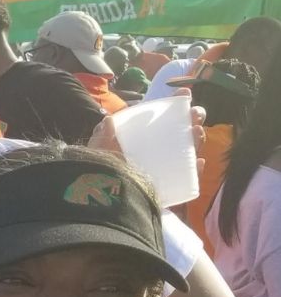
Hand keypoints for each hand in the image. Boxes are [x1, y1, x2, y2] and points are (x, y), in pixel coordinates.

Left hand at [89, 96, 207, 181]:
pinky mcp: (168, 188)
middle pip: (181, 132)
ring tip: (196, 133)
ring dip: (197, 140)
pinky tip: (199, 162)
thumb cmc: (98, 174)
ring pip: (188, 152)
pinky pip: (188, 179)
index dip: (175, 105)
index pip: (162, 119)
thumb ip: (102, 136)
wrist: (100, 203)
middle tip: (195, 115)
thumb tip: (108, 120)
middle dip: (193, 119)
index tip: (184, 94)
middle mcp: (156, 152)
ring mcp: (164, 169)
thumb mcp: (98, 153)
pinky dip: (196, 170)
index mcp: (142, 139)